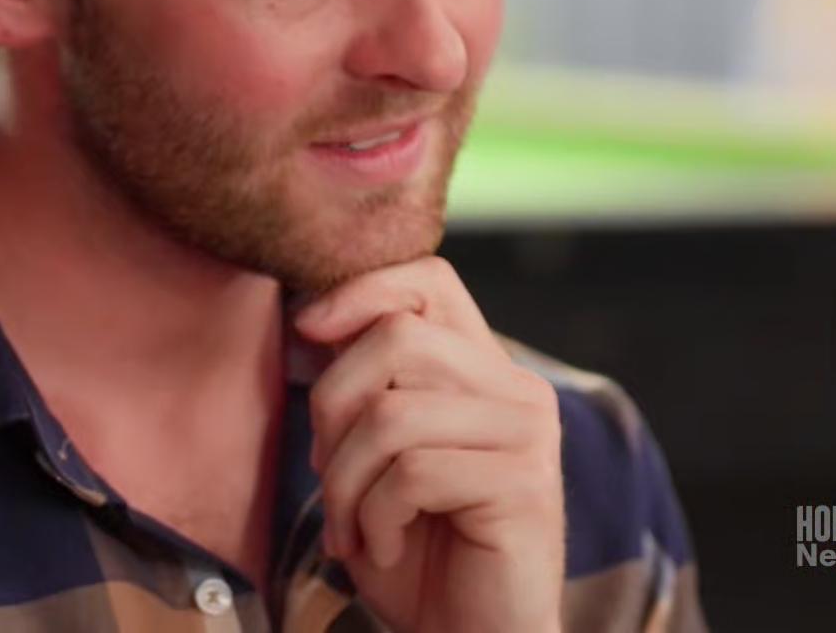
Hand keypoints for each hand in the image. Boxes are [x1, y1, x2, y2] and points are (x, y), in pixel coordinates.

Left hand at [295, 257, 565, 632]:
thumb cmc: (420, 553)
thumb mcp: (378, 457)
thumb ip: (365, 388)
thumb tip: (310, 322)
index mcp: (485, 370)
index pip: (428, 282)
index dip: (359, 292)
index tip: (308, 331)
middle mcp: (517, 388)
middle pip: (396, 340)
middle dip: (333, 409)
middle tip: (329, 478)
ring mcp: (528, 433)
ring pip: (393, 412)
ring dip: (346, 482)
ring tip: (353, 527)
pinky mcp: (524, 484)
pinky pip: (413, 473)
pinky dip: (377, 518)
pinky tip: (387, 547)